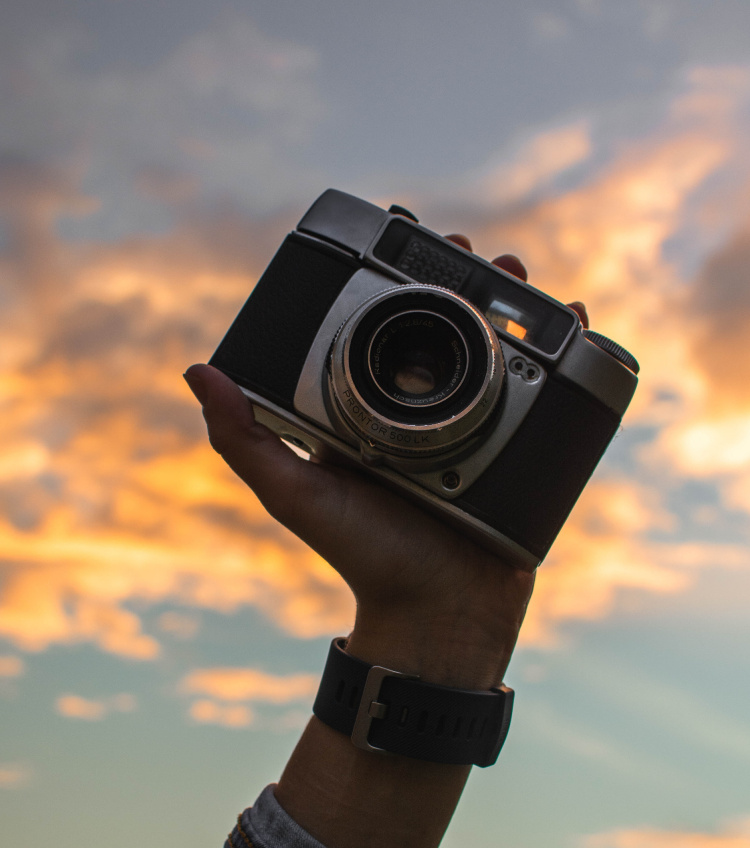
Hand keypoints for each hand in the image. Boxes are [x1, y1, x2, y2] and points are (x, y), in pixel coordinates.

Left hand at [184, 240, 588, 847]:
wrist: (435, 614)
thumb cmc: (361, 557)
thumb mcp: (293, 493)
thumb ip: (244, 438)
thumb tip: (198, 371)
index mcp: (372, 409)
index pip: (385, 324)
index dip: (398, 276)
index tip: (403, 233)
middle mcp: (425, 412)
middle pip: (451, 325)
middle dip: (467, 279)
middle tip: (472, 250)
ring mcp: (479, 428)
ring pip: (501, 348)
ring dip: (517, 303)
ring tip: (519, 273)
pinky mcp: (522, 449)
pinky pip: (545, 392)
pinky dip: (563, 351)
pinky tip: (572, 319)